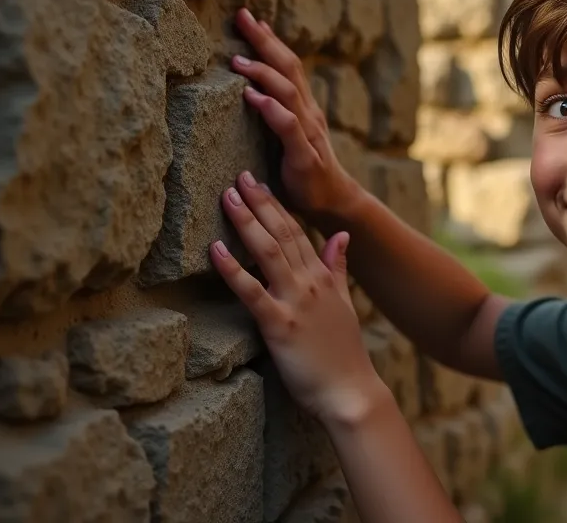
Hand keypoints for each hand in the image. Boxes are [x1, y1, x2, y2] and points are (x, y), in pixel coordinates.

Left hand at [210, 171, 382, 421]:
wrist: (351, 390)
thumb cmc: (343, 353)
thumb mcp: (345, 303)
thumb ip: (338, 267)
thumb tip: (341, 236)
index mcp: (323, 277)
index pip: (298, 231)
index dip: (276, 205)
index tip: (259, 182)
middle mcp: (310, 282)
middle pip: (283, 233)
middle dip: (260, 202)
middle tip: (239, 176)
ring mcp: (295, 301)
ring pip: (269, 252)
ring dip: (247, 222)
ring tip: (227, 197)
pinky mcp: (279, 325)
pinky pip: (252, 291)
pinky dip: (233, 268)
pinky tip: (215, 249)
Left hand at [230, 7, 357, 225]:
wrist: (332, 200)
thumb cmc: (303, 169)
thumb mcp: (288, 135)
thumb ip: (274, 112)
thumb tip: (248, 90)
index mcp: (303, 106)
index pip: (287, 64)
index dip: (270, 40)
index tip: (249, 17)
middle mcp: (308, 112)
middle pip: (289, 68)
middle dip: (265, 41)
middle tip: (242, 16)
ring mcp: (308, 133)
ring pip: (289, 92)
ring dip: (264, 73)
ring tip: (238, 60)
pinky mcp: (304, 155)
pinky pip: (289, 126)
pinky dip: (272, 109)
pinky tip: (253, 97)